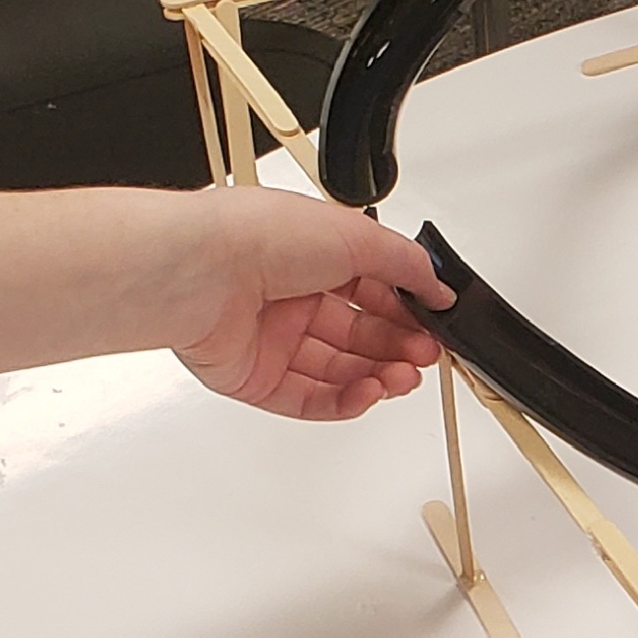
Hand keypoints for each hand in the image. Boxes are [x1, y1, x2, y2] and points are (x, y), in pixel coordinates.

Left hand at [172, 189, 454, 419]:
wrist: (199, 274)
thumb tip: (439, 286)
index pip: (373, 289)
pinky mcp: (256, 379)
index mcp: (312, 256)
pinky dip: (345, 401)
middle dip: (398, 345)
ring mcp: (273, 340)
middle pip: (359, 334)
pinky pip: (309, 399)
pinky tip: (371, 392)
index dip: (407, 307)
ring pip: (338, 370)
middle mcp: (291, 297)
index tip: (436, 321)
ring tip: (404, 377)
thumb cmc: (260, 237)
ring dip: (379, 376)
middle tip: (426, 354)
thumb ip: (407, 264)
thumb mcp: (357, 235)